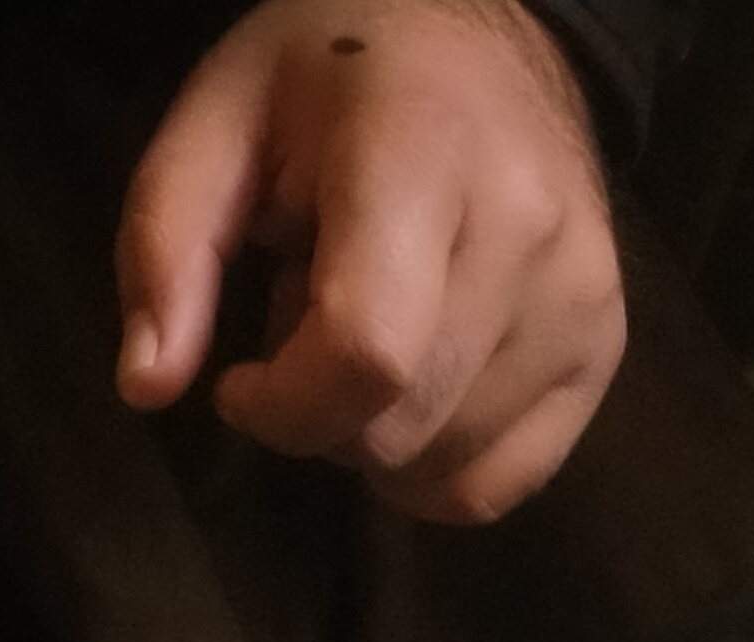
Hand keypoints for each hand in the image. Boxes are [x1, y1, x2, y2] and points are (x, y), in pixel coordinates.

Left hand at [115, 0, 625, 525]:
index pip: (367, 354)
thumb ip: (165, 245)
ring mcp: (581, 300)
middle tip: (306, 329)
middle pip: (401, 427)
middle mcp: (527, 233)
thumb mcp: (222, 120)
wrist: (489, 35)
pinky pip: (499, 484)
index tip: (243, 381)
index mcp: (424, 155)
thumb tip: (148, 385)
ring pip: (446, 468)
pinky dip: (435, 468)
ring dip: (378, 436)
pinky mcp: (605, 351)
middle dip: (322, 419)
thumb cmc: (337, 78)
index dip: (286, 407)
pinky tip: (416, 391)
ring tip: (373, 333)